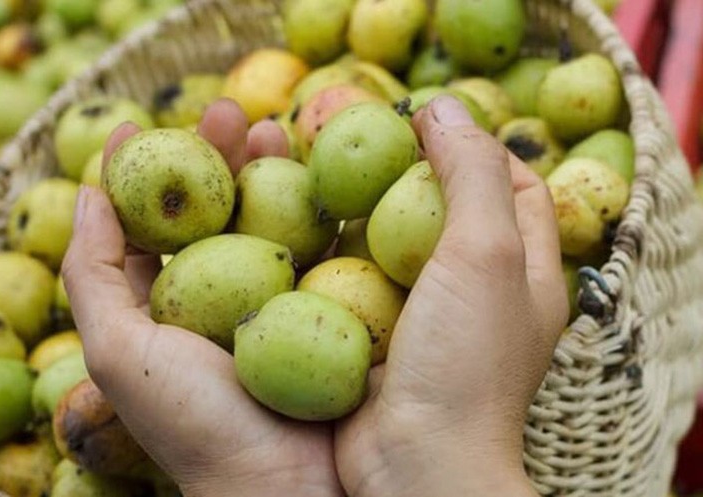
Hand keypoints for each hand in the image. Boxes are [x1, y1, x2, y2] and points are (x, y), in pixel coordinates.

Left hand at [62, 99, 343, 496]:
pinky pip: (315, 243)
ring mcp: (271, 298)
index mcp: (160, 305)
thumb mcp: (118, 351)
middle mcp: (215, 297)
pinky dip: (315, 205)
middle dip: (213, 155)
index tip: (139, 122)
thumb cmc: (196, 423)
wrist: (288, 485)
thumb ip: (92, 275)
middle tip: (227, 110)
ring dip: (268, 168)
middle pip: (211, 209)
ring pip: (266, 217)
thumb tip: (85, 195)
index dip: (139, 170)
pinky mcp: (320, 305)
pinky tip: (318, 172)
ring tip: (273, 126)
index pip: (145, 223)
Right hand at [334, 96, 568, 496]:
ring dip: (370, 216)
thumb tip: (444, 105)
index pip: (519, 187)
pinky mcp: (384, 341)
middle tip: (370, 145)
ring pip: (401, 248)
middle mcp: (483, 295)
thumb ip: (471, 173)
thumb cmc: (464, 361)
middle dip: (417, 175)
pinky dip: (342, 258)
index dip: (481, 146)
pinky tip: (312, 237)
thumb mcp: (486, 252)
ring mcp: (431, 321)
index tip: (429, 121)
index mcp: (528, 273)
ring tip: (332, 180)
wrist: (415, 466)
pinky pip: (363, 284)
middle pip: (455, 213)